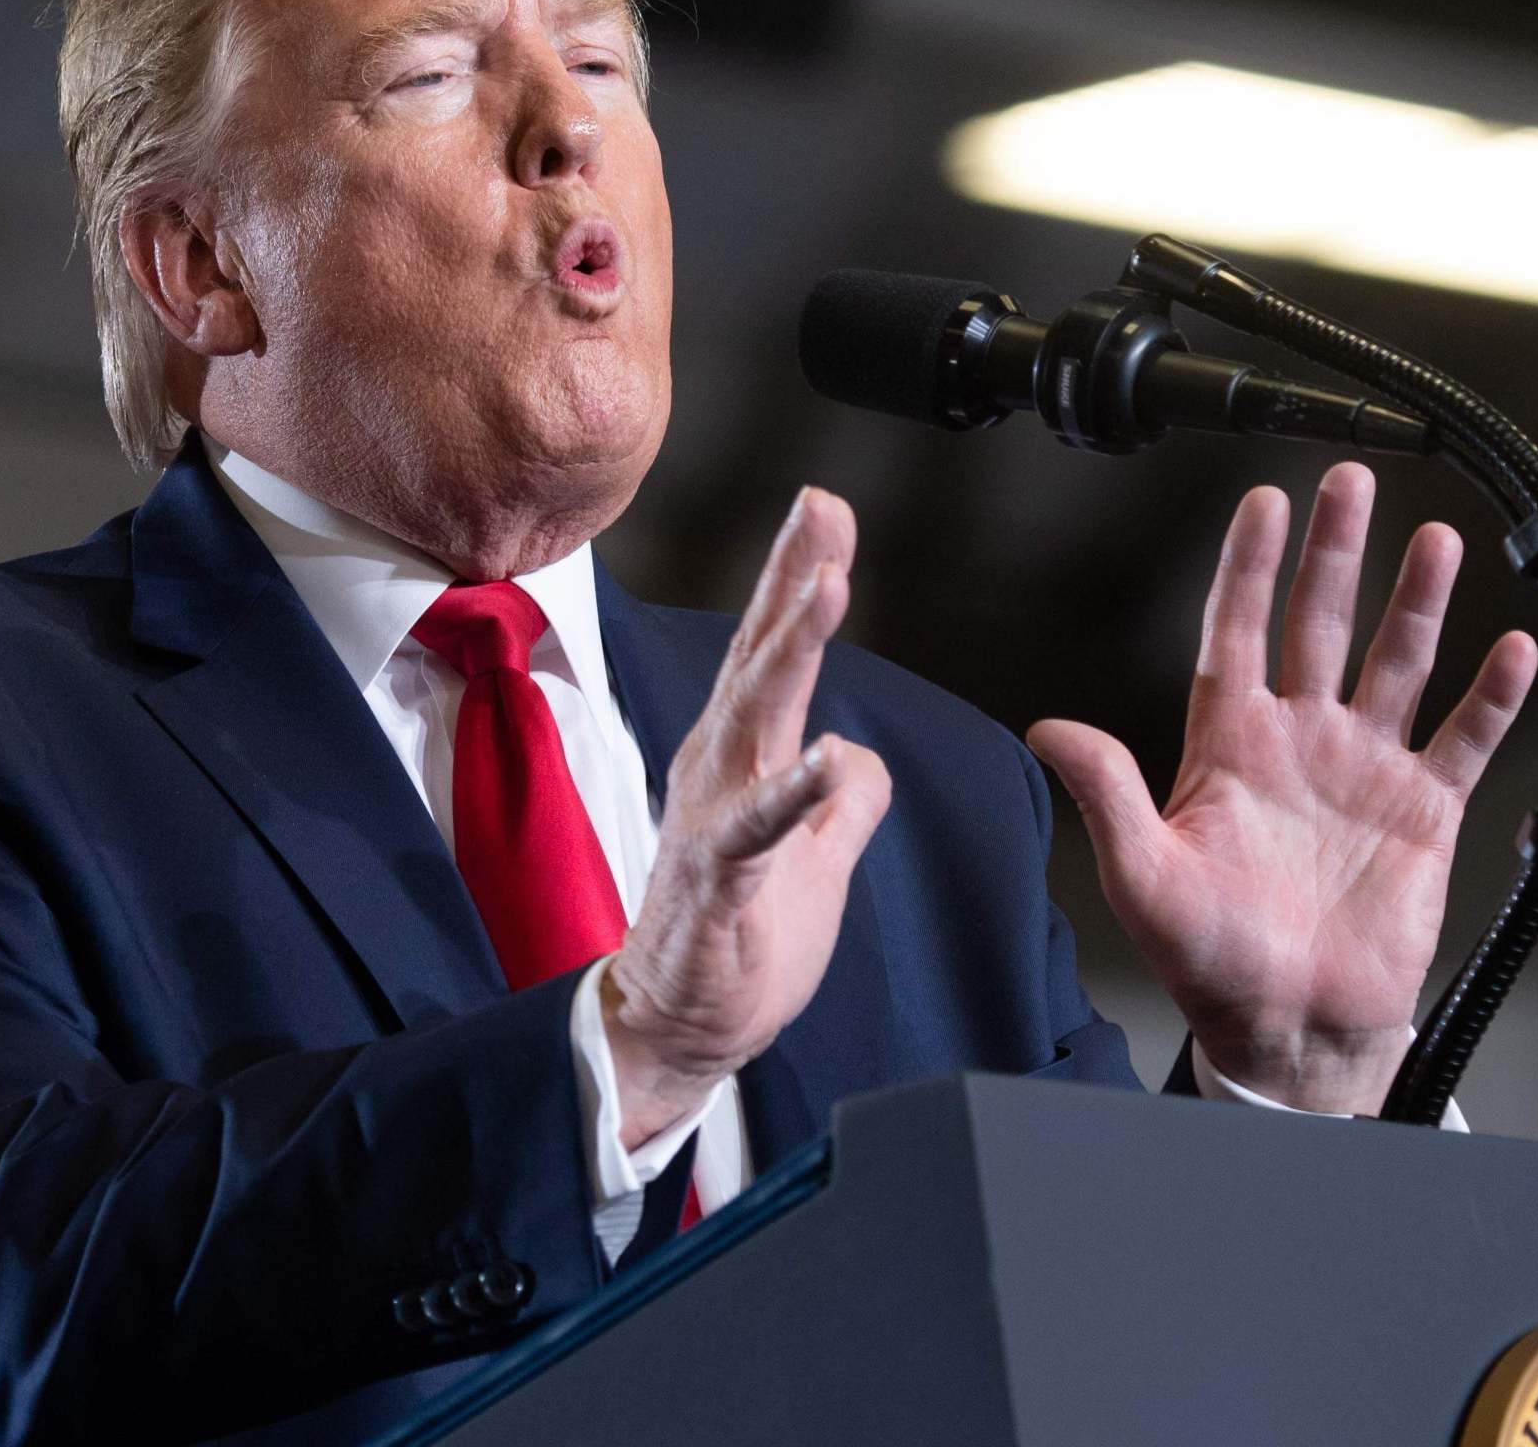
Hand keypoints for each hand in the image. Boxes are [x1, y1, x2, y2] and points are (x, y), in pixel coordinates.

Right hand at [604, 488, 892, 1147]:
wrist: (676, 1030)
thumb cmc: (738, 942)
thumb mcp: (814, 860)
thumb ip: (842, 802)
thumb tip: (860, 751)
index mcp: (741, 760)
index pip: (773, 654)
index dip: (798, 581)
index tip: (825, 513)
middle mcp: (718, 771)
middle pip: (759, 658)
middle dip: (791, 578)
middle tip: (820, 506)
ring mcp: (713, 821)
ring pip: (756, 719)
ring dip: (792, 650)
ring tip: (829, 586)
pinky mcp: (719, 880)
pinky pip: (761, 827)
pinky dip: (797, 789)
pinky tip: (832, 754)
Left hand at [1027, 463, 1537, 1113]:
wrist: (1289, 1026)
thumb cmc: (1208, 957)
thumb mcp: (1144, 873)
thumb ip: (1108, 793)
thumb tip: (1045, 728)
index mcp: (1229, 744)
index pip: (1237, 633)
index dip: (1248, 568)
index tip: (1262, 501)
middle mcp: (1300, 741)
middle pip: (1318, 624)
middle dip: (1335, 552)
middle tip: (1350, 480)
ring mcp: (1365, 769)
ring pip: (1396, 663)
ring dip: (1417, 603)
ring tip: (1437, 538)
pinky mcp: (1423, 813)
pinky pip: (1462, 740)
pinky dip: (1490, 696)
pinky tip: (1509, 648)